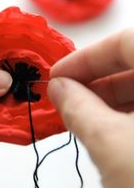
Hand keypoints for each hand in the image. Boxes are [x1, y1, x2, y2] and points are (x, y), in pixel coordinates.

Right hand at [48, 30, 133, 187]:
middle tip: (69, 99)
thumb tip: (62, 90)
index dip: (89, 56)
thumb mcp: (110, 145)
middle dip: (102, 80)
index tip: (60, 75)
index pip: (129, 41)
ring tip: (87, 122)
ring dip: (118, 100)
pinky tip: (114, 136)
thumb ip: (80, 108)